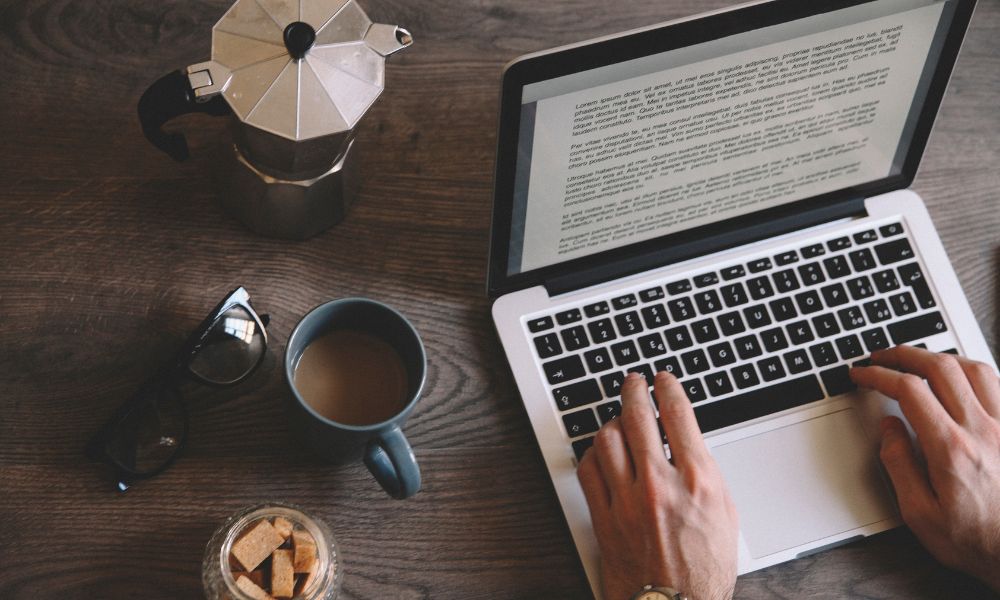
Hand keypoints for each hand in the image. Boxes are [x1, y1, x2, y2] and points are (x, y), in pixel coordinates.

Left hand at [577, 371, 737, 599]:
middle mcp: (660, 486)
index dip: (667, 388)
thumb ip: (705, 473)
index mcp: (698, 482)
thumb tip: (688, 442)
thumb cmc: (705, 569)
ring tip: (619, 419)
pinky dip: (593, 454)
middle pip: (638, 417)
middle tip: (634, 382)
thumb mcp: (725, 514)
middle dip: (634, 390)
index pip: (678, 415)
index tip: (663, 379)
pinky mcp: (604, 518)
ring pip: (608, 439)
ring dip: (613, 422)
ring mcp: (627, 501)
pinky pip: (588, 470)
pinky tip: (600, 453)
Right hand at [851, 346, 999, 591]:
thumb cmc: (978, 542)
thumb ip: (899, 465)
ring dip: (942, 358)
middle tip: (884, 356)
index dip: (878, 374)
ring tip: (921, 361)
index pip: (908, 390)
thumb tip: (888, 429)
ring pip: (975, 368)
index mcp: (951, 448)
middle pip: (940, 367)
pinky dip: (975, 373)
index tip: (862, 373)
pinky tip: (963, 379)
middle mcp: (983, 429)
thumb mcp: (919, 514)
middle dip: (905, 354)